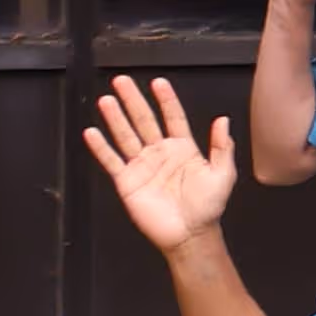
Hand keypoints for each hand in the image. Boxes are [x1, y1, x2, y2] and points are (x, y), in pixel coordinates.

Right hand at [79, 75, 239, 251]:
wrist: (190, 234)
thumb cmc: (208, 207)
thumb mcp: (222, 174)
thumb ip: (222, 147)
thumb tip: (223, 120)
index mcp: (184, 149)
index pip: (173, 117)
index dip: (166, 100)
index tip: (158, 82)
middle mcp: (160, 153)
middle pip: (144, 121)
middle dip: (133, 101)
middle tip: (122, 81)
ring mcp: (142, 166)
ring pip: (126, 136)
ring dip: (115, 118)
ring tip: (106, 99)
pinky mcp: (127, 181)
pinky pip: (111, 161)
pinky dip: (101, 148)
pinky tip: (92, 132)